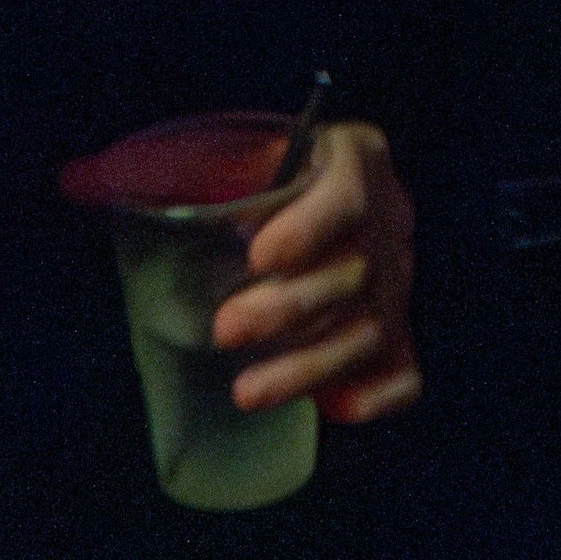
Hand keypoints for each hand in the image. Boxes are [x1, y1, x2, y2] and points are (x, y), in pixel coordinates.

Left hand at [214, 121, 418, 422]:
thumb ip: (221, 172)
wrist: (312, 182)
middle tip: (225, 330)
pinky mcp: (399, 329)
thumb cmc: (263, 169)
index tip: (257, 257)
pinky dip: (375, 395)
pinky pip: (405, 373)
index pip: (347, 196)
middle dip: (288, 309)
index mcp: (356, 159)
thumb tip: (155, 207)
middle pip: (355, 273)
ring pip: (373, 331)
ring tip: (246, 391)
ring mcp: (399, 279)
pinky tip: (335, 409)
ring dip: (308, 367)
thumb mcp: (249, 150)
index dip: (308, 230)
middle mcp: (388, 219)